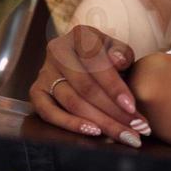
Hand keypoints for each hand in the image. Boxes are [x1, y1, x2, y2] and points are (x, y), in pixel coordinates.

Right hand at [30, 24, 147, 146]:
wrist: (81, 56)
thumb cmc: (106, 54)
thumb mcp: (117, 48)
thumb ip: (122, 53)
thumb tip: (119, 61)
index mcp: (80, 35)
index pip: (98, 64)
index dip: (115, 88)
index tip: (132, 108)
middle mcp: (57, 51)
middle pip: (86, 88)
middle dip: (113, 112)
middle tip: (135, 129)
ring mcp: (44, 73)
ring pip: (72, 102)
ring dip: (100, 122)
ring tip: (123, 134)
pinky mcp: (36, 92)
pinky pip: (49, 113)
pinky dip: (71, 124)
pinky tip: (94, 133)